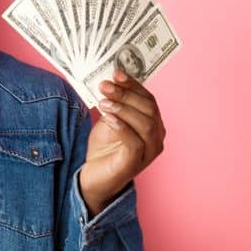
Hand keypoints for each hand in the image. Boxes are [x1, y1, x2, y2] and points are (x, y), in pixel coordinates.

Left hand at [80, 67, 165, 214]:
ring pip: (145, 124)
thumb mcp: (108, 121)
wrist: (94, 178)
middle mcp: (156, 137)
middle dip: (126, 94)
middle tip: (105, 86)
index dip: (134, 85)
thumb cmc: (104, 148)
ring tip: (104, 102)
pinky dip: (122, 127)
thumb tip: (110, 82)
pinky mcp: (135, 163)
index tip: (116, 73)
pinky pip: (135, 142)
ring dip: (123, 109)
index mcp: (153, 124)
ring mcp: (148, 152)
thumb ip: (114, 105)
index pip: (148, 100)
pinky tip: (109, 118)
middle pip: (148, 110)